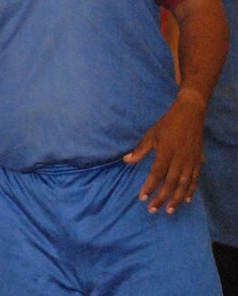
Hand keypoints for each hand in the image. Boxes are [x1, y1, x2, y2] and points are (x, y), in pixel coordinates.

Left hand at [123, 93, 205, 213]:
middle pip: (170, 183)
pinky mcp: (198, 161)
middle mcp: (179, 160)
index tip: (142, 198)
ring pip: (184, 185)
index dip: (149, 187)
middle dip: (161, 198)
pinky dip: (191, 190)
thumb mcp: (151, 135)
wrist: (190, 114)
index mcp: (166, 153)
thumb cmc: (167, 124)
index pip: (156, 174)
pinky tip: (186, 200)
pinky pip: (195, 179)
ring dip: (176, 199)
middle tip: (152, 210)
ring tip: (169, 210)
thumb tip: (126, 160)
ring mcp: (191, 161)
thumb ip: (140, 150)